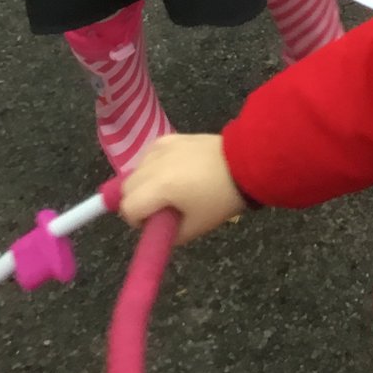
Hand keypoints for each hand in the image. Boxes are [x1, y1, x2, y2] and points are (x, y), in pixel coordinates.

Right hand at [120, 132, 245, 245]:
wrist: (245, 163)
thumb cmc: (221, 198)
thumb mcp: (194, 228)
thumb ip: (166, 235)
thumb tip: (153, 232)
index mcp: (160, 186)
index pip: (128, 208)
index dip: (137, 222)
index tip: (155, 225)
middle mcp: (155, 163)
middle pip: (126, 187)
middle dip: (137, 203)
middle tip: (160, 211)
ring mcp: (162, 147)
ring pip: (135, 170)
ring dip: (143, 184)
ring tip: (169, 191)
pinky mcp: (170, 137)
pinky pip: (148, 155)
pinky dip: (151, 167)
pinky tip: (171, 172)